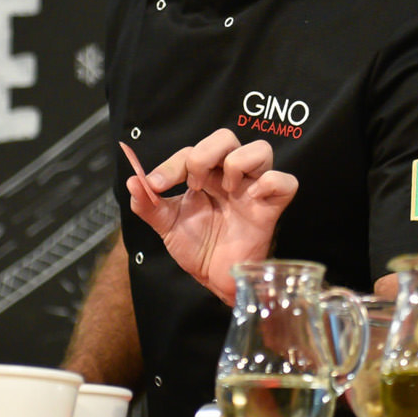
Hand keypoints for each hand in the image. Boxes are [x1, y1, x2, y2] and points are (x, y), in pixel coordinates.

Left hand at [123, 129, 298, 301]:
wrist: (214, 280)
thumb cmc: (197, 247)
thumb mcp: (166, 225)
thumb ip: (147, 205)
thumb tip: (132, 182)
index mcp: (205, 176)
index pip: (190, 151)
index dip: (171, 165)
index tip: (156, 186)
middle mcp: (229, 177)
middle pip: (226, 136)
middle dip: (205, 153)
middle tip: (195, 184)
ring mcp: (252, 190)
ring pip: (261, 149)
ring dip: (237, 163)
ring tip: (225, 189)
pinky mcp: (271, 209)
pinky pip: (286, 182)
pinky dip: (271, 183)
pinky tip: (252, 198)